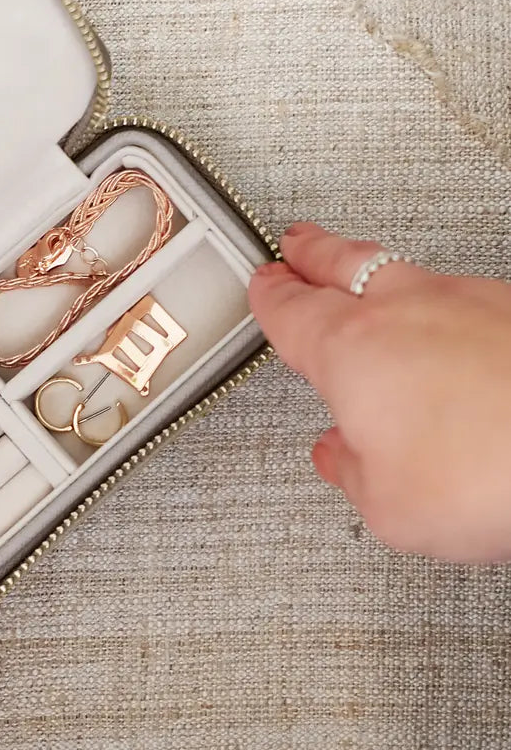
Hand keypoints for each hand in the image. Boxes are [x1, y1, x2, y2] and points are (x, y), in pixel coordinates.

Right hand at [248, 222, 510, 562]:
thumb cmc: (493, 469)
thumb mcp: (390, 506)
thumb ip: (353, 472)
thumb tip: (341, 456)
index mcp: (351, 348)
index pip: (290, 308)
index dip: (269, 295)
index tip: (262, 285)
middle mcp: (406, 308)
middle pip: (343, 262)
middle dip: (314, 252)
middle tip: (296, 243)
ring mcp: (471, 301)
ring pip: (406, 274)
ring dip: (378, 274)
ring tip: (368, 282)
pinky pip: (465, 298)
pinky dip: (443, 308)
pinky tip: (450, 329)